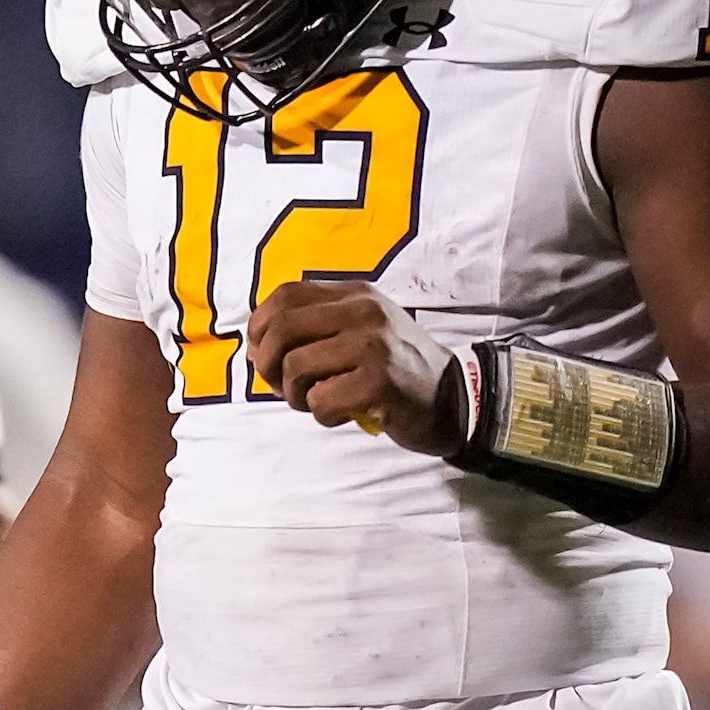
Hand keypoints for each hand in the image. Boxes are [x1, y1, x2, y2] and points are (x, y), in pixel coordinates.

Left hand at [245, 279, 465, 454]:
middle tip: (279, 386)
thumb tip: (253, 348)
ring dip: (294, 395)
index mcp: (355, 294)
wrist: (456, 399)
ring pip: (295, 367)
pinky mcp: (379, 382)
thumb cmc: (396, 369)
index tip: (259, 352)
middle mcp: (364, 312)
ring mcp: (373, 345)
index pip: (285, 295)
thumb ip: (313, 329)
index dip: (259, 326)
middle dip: (267, 364)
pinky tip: (341, 414)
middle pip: (281, 329)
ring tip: (315, 402)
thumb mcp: (360, 331)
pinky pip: (320, 400)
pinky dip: (321, 414)